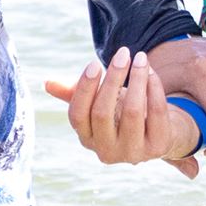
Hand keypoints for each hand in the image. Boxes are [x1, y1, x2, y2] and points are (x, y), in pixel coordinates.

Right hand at [44, 47, 202, 177]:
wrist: (157, 134)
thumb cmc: (120, 113)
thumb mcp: (98, 104)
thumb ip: (74, 94)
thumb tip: (48, 83)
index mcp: (87, 139)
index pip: (77, 115)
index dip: (84, 88)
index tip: (94, 63)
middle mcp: (107, 151)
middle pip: (102, 112)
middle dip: (113, 78)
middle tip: (122, 53)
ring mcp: (133, 152)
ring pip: (132, 111)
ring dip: (137, 79)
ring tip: (140, 57)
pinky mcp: (158, 147)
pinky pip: (156, 113)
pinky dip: (154, 89)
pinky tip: (152, 72)